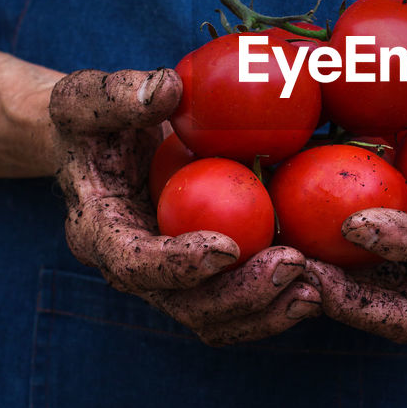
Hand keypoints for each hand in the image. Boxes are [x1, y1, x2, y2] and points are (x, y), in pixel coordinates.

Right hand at [48, 68, 320, 344]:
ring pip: (216, 318)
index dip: (179, 264)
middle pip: (185, 306)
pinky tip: (321, 281)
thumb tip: (167, 89)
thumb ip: (117, 95)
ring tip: (315, 288)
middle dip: (241, 294)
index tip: (228, 246)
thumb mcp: (85, 98)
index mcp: (99, 232)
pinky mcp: (203, 276)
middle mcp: (134, 269)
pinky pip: (239, 304)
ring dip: (267, 310)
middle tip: (293, 264)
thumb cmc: (91, 119)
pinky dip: (277, 301)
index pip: (134, 263)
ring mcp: (170, 280)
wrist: (99, 148)